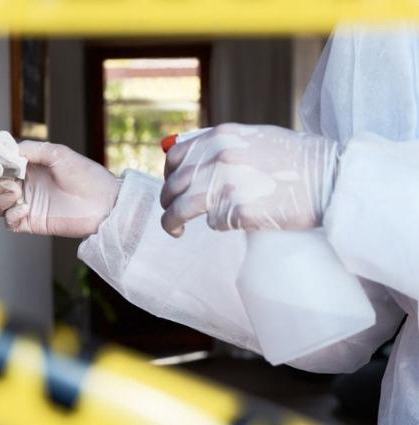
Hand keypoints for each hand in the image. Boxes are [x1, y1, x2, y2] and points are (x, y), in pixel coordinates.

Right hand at [0, 141, 120, 237]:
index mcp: (31, 167)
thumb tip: (6, 149)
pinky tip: (24, 208)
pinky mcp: (32, 222)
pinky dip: (11, 215)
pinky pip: (9, 221)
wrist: (103, 203)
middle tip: (5, 178)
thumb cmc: (87, 176)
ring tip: (16, 193)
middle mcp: (27, 185)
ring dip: (2, 197)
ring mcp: (29, 204)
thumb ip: (31, 149)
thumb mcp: (58, 153)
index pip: (2, 164)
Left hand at [160, 123, 338, 235]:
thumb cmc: (297, 159)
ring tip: (175, 232)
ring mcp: (227, 184)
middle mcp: (219, 158)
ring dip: (173, 223)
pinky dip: (218, 225)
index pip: (176, 157)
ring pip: (182, 208)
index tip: (172, 187)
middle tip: (171, 215)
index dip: (169, 176)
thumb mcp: (255, 137)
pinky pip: (213, 223)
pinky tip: (232, 222)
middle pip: (174, 185)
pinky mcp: (239, 210)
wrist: (330, 176)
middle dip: (167, 203)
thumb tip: (187, 160)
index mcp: (221, 136)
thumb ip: (221, 146)